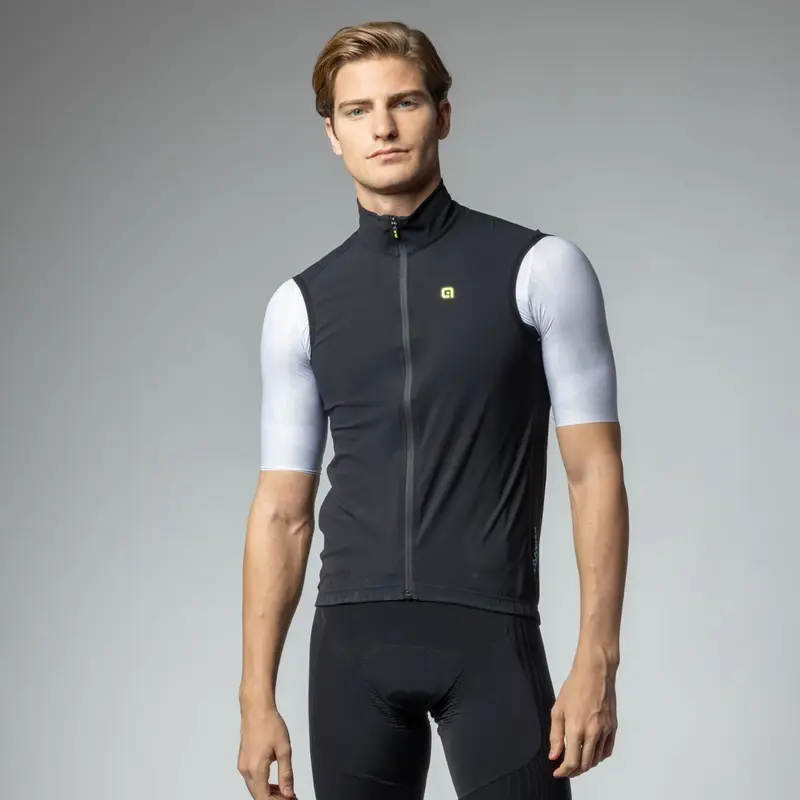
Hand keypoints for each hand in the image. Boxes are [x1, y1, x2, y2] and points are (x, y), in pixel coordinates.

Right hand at [238, 705, 296, 798]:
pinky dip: (263, 783)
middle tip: (289, 796)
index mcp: (256, 768)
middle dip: (274, 798)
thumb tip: (288, 792)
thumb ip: (286, 774)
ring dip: (268, 792)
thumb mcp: (284, 749)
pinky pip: (252, 779)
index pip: (264, 797)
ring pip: (255, 787)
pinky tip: (273, 782)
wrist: (256, 708)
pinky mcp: (243, 760)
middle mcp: (246, 769)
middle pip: (258, 794)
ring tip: (284, 791)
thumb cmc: (269, 723)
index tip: (290, 798)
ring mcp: (243, 764)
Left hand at [548, 652, 617, 778]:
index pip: (572, 762)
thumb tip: (554, 756)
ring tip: (576, 761)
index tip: (557, 772)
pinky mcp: (613, 728)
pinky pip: (607, 750)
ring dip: (586, 764)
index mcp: (576, 728)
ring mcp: (605, 731)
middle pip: (585, 764)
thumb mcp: (558, 710)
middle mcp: (592, 733)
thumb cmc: (574, 688)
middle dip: (574, 771)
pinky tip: (590, 752)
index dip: (563, 771)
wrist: (595, 674)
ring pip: (596, 759)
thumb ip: (556, 736)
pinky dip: (598, 756)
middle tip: (565, 769)